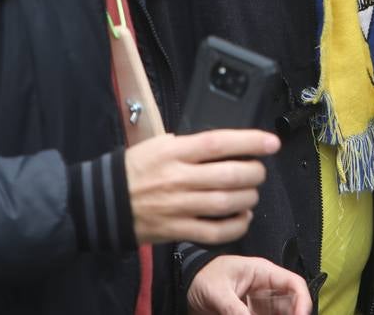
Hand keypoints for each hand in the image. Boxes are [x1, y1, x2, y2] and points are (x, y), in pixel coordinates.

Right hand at [125, 129, 278, 245]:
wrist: (102, 202)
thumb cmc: (133, 169)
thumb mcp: (158, 144)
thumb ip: (190, 143)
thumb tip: (223, 144)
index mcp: (175, 152)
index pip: (220, 143)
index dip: (250, 142)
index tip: (271, 143)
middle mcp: (179, 178)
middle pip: (229, 175)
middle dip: (254, 173)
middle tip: (259, 171)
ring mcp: (178, 206)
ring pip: (227, 203)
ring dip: (248, 198)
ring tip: (251, 194)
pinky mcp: (176, 230)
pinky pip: (214, 231)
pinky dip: (236, 226)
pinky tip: (242, 218)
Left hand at [187, 256, 311, 314]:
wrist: (183, 284)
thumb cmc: (201, 278)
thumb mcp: (218, 293)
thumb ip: (235, 311)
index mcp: (263, 273)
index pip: (294, 283)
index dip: (303, 301)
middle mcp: (266, 288)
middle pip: (291, 304)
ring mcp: (259, 303)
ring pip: (280, 314)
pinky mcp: (251, 314)